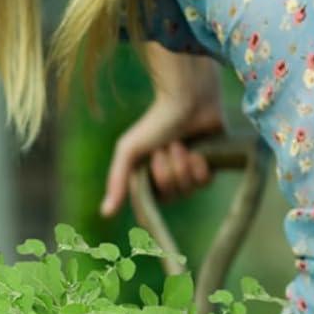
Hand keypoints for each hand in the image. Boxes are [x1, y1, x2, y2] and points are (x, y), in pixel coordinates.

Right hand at [101, 52, 224, 216]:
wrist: (188, 99)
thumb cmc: (155, 121)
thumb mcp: (129, 150)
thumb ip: (117, 181)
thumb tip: (105, 214)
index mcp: (147, 176)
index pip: (152, 201)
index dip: (157, 180)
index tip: (156, 156)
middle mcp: (168, 177)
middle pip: (172, 196)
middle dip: (171, 169)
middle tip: (170, 144)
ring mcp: (188, 173)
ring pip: (189, 190)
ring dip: (184, 165)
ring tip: (182, 143)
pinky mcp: (208, 167)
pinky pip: (205, 183)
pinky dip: (200, 165)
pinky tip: (198, 150)